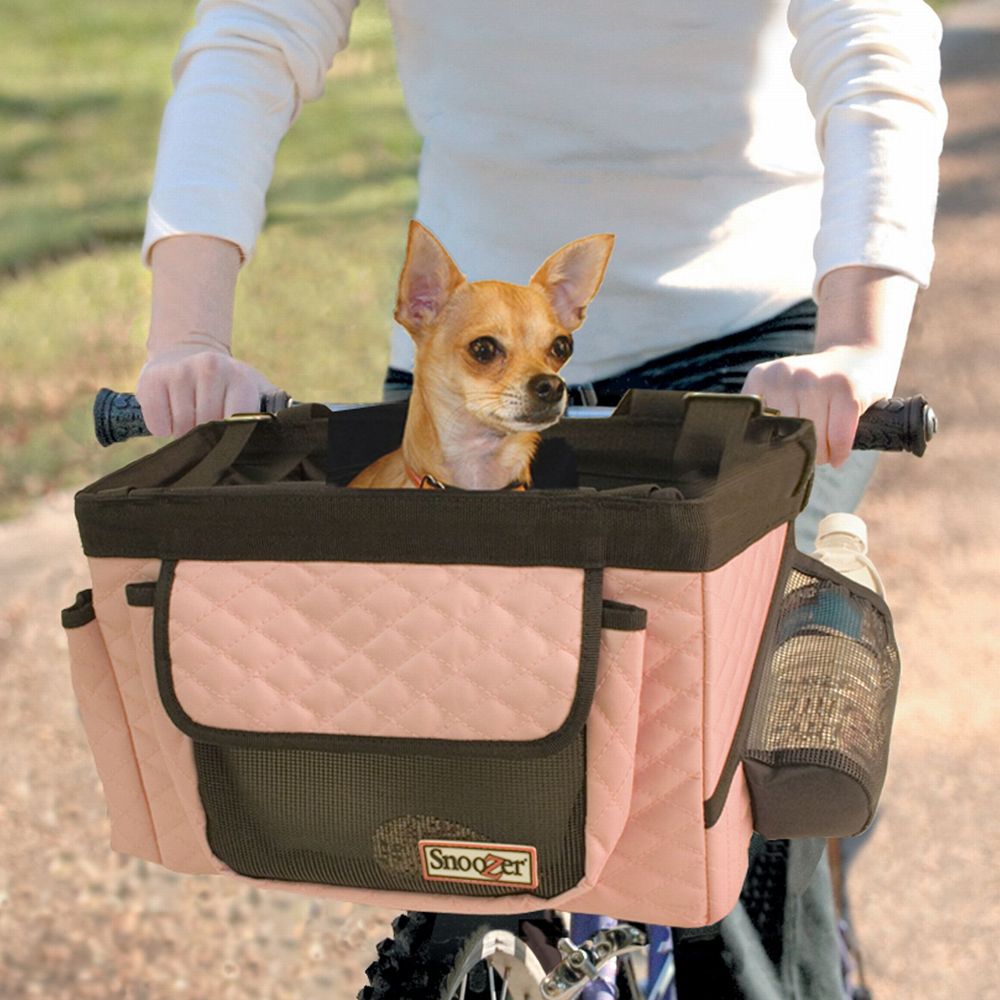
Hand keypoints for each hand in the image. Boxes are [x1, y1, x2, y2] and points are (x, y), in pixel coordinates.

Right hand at [140, 235, 271, 436]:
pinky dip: (162, 428)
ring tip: (191, 419)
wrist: (186, 353)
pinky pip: (157, 424)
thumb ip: (275, 413)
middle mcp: (210, 369)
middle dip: (206, 436)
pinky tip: (171, 414)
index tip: (230, 442)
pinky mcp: (151, 380)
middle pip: (207, 428)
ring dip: (185, 432)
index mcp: (240, 378)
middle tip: (208, 427)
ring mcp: (180, 372)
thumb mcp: (256, 392)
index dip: (231, 439)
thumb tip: (297, 435)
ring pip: (181, 428)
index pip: (237, 423)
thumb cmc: (228, 386)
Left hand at [742, 266, 917, 466]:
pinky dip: (839, 453)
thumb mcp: (779, 392)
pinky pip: (838, 438)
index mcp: (761, 378)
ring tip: (826, 448)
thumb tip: (750, 461)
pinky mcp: (846, 389)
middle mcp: (784, 375)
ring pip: (810, 440)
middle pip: (782, 438)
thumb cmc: (815, 388)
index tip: (779, 453)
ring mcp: (815, 380)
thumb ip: (763, 419)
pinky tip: (839, 455)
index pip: (754, 431)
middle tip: (810, 449)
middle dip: (798, 453)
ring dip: (821, 455)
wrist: (860, 354)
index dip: (768, 450)